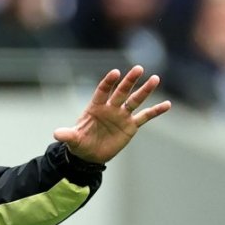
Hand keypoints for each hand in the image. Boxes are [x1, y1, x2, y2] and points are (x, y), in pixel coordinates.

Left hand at [53, 65, 170, 163]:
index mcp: (95, 107)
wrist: (89, 155)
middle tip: (138, 69)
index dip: (108, 82)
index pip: (103, 91)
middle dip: (129, 81)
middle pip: (121, 92)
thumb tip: (56, 134)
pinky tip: (167, 104)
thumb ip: (67, 134)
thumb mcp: (72, 140)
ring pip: (135, 100)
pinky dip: (155, 111)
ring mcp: (121, 116)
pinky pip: (145, 117)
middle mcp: (110, 108)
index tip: (115, 73)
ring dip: (145, 91)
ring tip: (155, 79)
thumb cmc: (80, 143)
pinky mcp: (130, 126)